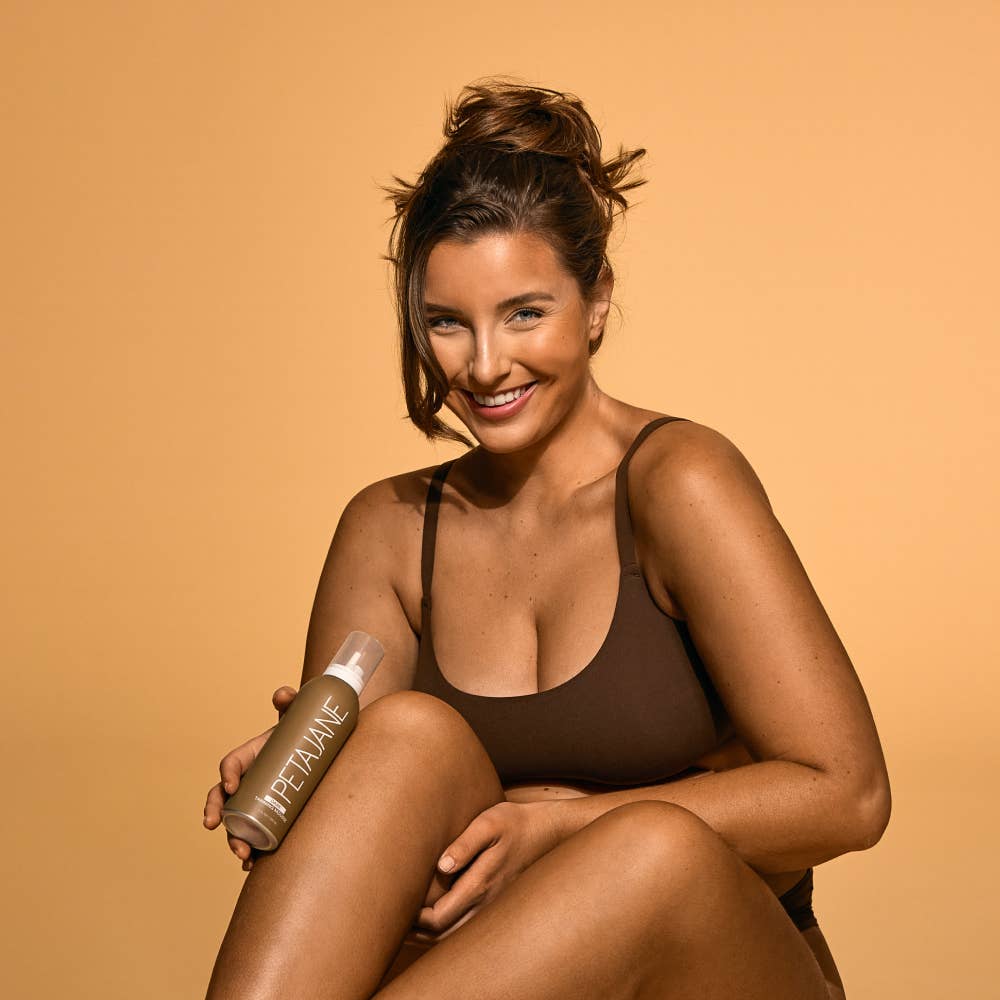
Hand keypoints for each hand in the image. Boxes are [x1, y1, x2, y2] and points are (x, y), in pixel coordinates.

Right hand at [202, 685, 297, 869]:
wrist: (323, 750)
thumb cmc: (307, 730)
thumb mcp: (299, 713)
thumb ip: (292, 700)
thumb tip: (283, 695)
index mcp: (252, 754)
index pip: (230, 763)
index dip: (227, 773)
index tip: (231, 786)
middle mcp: (249, 779)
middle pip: (221, 798)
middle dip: (216, 813)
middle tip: (217, 826)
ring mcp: (257, 800)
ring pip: (235, 822)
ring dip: (233, 841)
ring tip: (243, 856)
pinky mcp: (269, 815)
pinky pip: (254, 835)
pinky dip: (250, 851)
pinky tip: (252, 867)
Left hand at [407, 799, 563, 945]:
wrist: (547, 832)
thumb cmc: (515, 823)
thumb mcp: (489, 823)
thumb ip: (465, 844)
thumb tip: (442, 865)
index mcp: (480, 885)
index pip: (438, 918)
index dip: (414, 920)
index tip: (396, 908)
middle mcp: (487, 904)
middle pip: (443, 935)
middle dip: (417, 933)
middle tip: (394, 922)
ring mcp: (493, 908)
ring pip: (456, 936)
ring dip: (431, 935)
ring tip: (408, 926)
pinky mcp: (497, 905)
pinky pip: (468, 928)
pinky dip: (447, 930)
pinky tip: (436, 920)